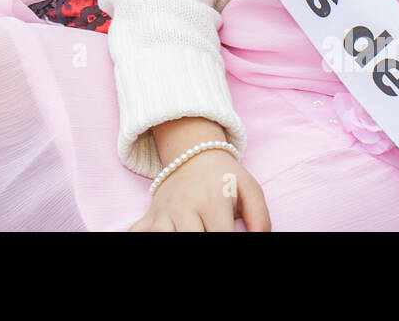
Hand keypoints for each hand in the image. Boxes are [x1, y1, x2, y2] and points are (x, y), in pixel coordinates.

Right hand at [130, 148, 270, 231]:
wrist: (192, 152)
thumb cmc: (225, 176)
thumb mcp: (250, 189)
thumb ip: (261, 218)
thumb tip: (261, 240)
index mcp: (212, 200)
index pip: (221, 236)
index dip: (230, 246)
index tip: (233, 245)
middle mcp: (184, 206)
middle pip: (190, 238)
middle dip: (202, 245)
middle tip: (210, 235)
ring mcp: (163, 211)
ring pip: (162, 236)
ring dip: (175, 240)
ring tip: (188, 236)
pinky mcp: (149, 216)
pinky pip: (136, 232)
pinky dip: (142, 238)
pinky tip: (158, 235)